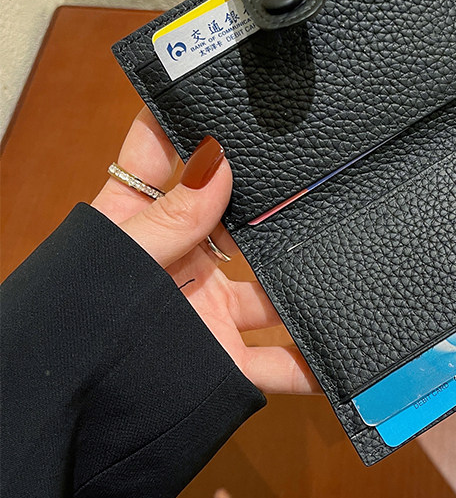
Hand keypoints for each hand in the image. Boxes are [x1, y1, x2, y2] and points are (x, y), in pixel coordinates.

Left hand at [91, 107, 320, 395]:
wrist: (69, 412)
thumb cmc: (73, 325)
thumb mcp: (120, 259)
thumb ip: (168, 217)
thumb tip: (216, 162)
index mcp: (141, 225)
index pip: (161, 156)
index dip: (187, 121)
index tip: (222, 85)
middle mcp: (181, 262)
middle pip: (234, 221)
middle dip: (270, 205)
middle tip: (312, 177)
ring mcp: (207, 310)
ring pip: (269, 291)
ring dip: (302, 283)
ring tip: (344, 257)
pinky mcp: (223, 359)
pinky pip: (276, 362)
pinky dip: (310, 365)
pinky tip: (341, 353)